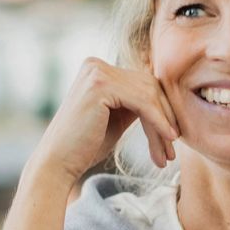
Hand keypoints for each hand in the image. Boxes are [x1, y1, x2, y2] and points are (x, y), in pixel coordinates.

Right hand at [31, 57, 179, 181]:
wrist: (58, 164)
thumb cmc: (86, 147)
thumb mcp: (116, 118)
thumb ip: (135, 102)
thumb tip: (166, 97)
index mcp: (98, 69)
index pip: (143, 83)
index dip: (162, 111)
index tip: (171, 139)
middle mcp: (96, 65)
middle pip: (148, 86)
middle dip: (165, 119)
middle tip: (172, 151)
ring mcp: (97, 72)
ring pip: (148, 95)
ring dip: (163, 125)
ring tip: (168, 154)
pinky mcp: (101, 85)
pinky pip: (142, 101)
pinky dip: (158, 122)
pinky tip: (168, 139)